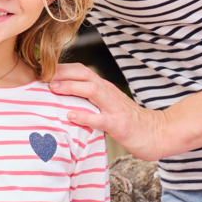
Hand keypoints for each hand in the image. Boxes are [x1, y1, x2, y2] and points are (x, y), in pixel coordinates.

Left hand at [49, 63, 177, 161]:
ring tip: (53, 89)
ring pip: (92, 91)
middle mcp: (109, 94)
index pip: (82, 70)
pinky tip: (70, 116)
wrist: (159, 134)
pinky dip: (84, 116)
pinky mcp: (119, 125)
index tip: (42, 70)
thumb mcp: (109, 105)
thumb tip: (66, 97)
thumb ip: (92, 100)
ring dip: (71, 87)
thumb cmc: (130, 121)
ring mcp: (115, 108)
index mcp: (105, 88)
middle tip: (42, 76)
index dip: (62, 68)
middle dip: (62, 73)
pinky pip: (100, 119)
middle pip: (85, 74)